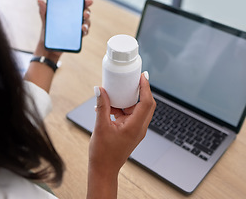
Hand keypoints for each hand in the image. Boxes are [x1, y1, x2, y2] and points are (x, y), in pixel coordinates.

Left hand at [34, 0, 92, 61]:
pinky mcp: (77, 36)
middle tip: (85, 14)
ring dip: (87, 23)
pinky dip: (85, 31)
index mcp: (68, 11)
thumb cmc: (47, 30)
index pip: (78, 4)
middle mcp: (75, 18)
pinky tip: (83, 31)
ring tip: (83, 26)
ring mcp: (77, 27)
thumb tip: (39, 1)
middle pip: (85, 13)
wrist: (47, 46)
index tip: (89, 1)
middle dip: (87, 12)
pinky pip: (84, 33)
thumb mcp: (45, 19)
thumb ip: (43, 10)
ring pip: (86, 23)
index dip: (85, 2)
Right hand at [87, 72, 155, 198]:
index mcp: (135, 127)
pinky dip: (122, 108)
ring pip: (137, 109)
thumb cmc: (103, 153)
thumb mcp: (100, 126)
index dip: (145, 87)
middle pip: (146, 104)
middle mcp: (139, 128)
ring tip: (117, 92)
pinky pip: (130, 115)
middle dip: (140, 90)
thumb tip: (99, 90)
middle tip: (133, 79)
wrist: (104, 170)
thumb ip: (102, 106)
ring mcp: (136, 130)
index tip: (142, 76)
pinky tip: (110, 107)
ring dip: (128, 100)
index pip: (146, 102)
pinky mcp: (130, 131)